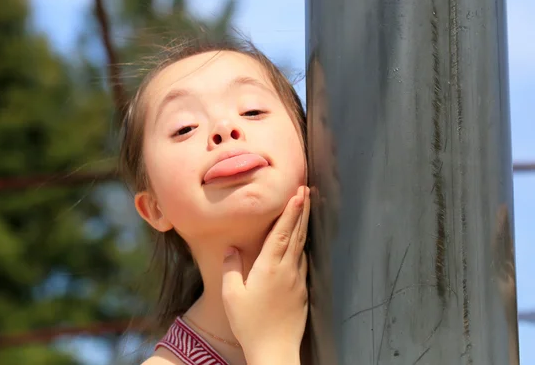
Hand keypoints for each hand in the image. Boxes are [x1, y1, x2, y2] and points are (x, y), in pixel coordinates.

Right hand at [222, 185, 309, 364]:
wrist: (275, 350)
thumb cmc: (249, 323)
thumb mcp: (232, 295)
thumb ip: (232, 267)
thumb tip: (231, 247)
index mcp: (269, 267)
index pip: (282, 232)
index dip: (291, 211)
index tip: (298, 193)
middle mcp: (288, 269)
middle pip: (297, 234)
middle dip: (302, 210)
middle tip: (307, 190)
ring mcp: (298, 280)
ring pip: (302, 246)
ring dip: (303, 225)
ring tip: (306, 208)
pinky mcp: (302, 291)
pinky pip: (303, 261)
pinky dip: (302, 245)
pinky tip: (300, 242)